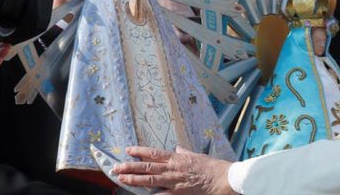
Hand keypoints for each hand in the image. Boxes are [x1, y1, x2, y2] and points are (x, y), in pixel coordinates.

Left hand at [114, 146, 236, 194]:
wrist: (223, 179)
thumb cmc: (212, 167)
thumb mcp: (197, 156)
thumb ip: (184, 153)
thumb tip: (177, 148)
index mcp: (177, 158)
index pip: (154, 153)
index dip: (139, 151)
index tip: (128, 150)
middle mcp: (173, 169)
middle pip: (147, 166)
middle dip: (130, 166)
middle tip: (116, 167)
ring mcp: (174, 182)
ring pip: (149, 180)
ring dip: (134, 179)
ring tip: (121, 178)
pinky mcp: (178, 193)